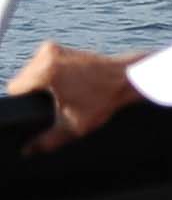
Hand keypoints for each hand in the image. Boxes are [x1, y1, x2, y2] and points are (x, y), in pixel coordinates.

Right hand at [7, 42, 134, 153]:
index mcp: (45, 71)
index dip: (26, 102)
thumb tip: (27, 152)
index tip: (42, 107)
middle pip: (22, 80)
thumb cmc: (104, 101)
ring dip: (39, 83)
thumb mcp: (74, 126)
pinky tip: (64, 83)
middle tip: (58, 101)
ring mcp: (52, 48)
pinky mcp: (57, 47)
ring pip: (29, 72)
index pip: (16, 89)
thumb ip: (48, 141)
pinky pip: (40, 65)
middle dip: (34, 93)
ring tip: (63, 92)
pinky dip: (48, 74)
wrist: (126, 78)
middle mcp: (45, 55)